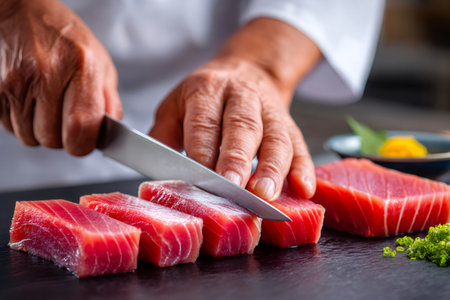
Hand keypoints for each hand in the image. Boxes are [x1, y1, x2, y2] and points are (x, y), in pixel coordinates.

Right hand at [0, 0, 120, 155]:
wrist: (22, 12)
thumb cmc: (65, 38)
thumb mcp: (100, 62)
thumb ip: (109, 99)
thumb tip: (111, 130)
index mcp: (80, 66)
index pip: (81, 127)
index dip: (84, 143)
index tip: (86, 138)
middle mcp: (45, 75)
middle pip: (53, 139)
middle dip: (63, 136)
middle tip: (66, 115)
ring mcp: (15, 83)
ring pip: (30, 138)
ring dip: (41, 130)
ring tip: (49, 105)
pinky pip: (11, 129)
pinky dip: (23, 123)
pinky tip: (31, 102)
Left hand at [150, 57, 315, 199]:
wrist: (246, 71)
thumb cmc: (205, 98)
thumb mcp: (175, 105)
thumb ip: (163, 136)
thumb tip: (158, 172)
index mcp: (207, 90)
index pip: (205, 123)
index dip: (204, 152)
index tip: (201, 181)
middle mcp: (242, 97)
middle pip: (242, 128)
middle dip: (238, 160)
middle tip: (234, 187)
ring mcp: (270, 110)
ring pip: (276, 138)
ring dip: (273, 168)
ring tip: (266, 194)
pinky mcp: (290, 125)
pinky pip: (300, 145)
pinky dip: (304, 169)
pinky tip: (304, 188)